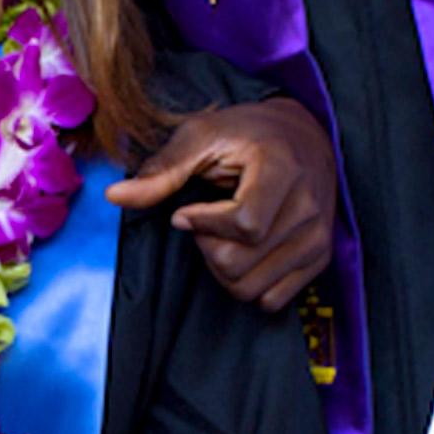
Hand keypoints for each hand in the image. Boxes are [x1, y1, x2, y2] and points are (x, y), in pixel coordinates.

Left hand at [104, 96, 336, 310]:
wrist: (303, 136)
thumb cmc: (246, 134)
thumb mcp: (200, 137)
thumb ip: (161, 171)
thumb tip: (114, 196)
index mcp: (282, 169)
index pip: (244, 225)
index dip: (202, 224)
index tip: (186, 212)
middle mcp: (308, 206)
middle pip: (239, 264)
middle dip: (207, 249)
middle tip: (204, 224)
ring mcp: (318, 237)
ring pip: (252, 289)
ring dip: (224, 269)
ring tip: (223, 237)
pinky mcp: (320, 258)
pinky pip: (271, 300)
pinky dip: (248, 284)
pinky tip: (244, 252)